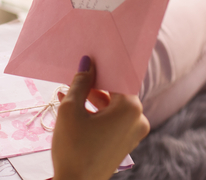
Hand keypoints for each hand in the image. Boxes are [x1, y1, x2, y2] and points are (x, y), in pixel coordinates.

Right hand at [51, 57, 149, 179]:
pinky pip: (112, 120)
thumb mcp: (71, 109)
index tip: (89, 57)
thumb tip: (87, 63)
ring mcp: (133, 134)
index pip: (119, 77)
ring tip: (67, 93)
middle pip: (116, 91)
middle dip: (94, 84)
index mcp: (131, 108)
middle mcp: (139, 119)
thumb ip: (80, 83)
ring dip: (91, 99)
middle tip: (75, 75)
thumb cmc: (73, 148)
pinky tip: (72, 108)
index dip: (103, 66)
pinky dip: (96, 113)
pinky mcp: (124, 144)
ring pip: (112, 106)